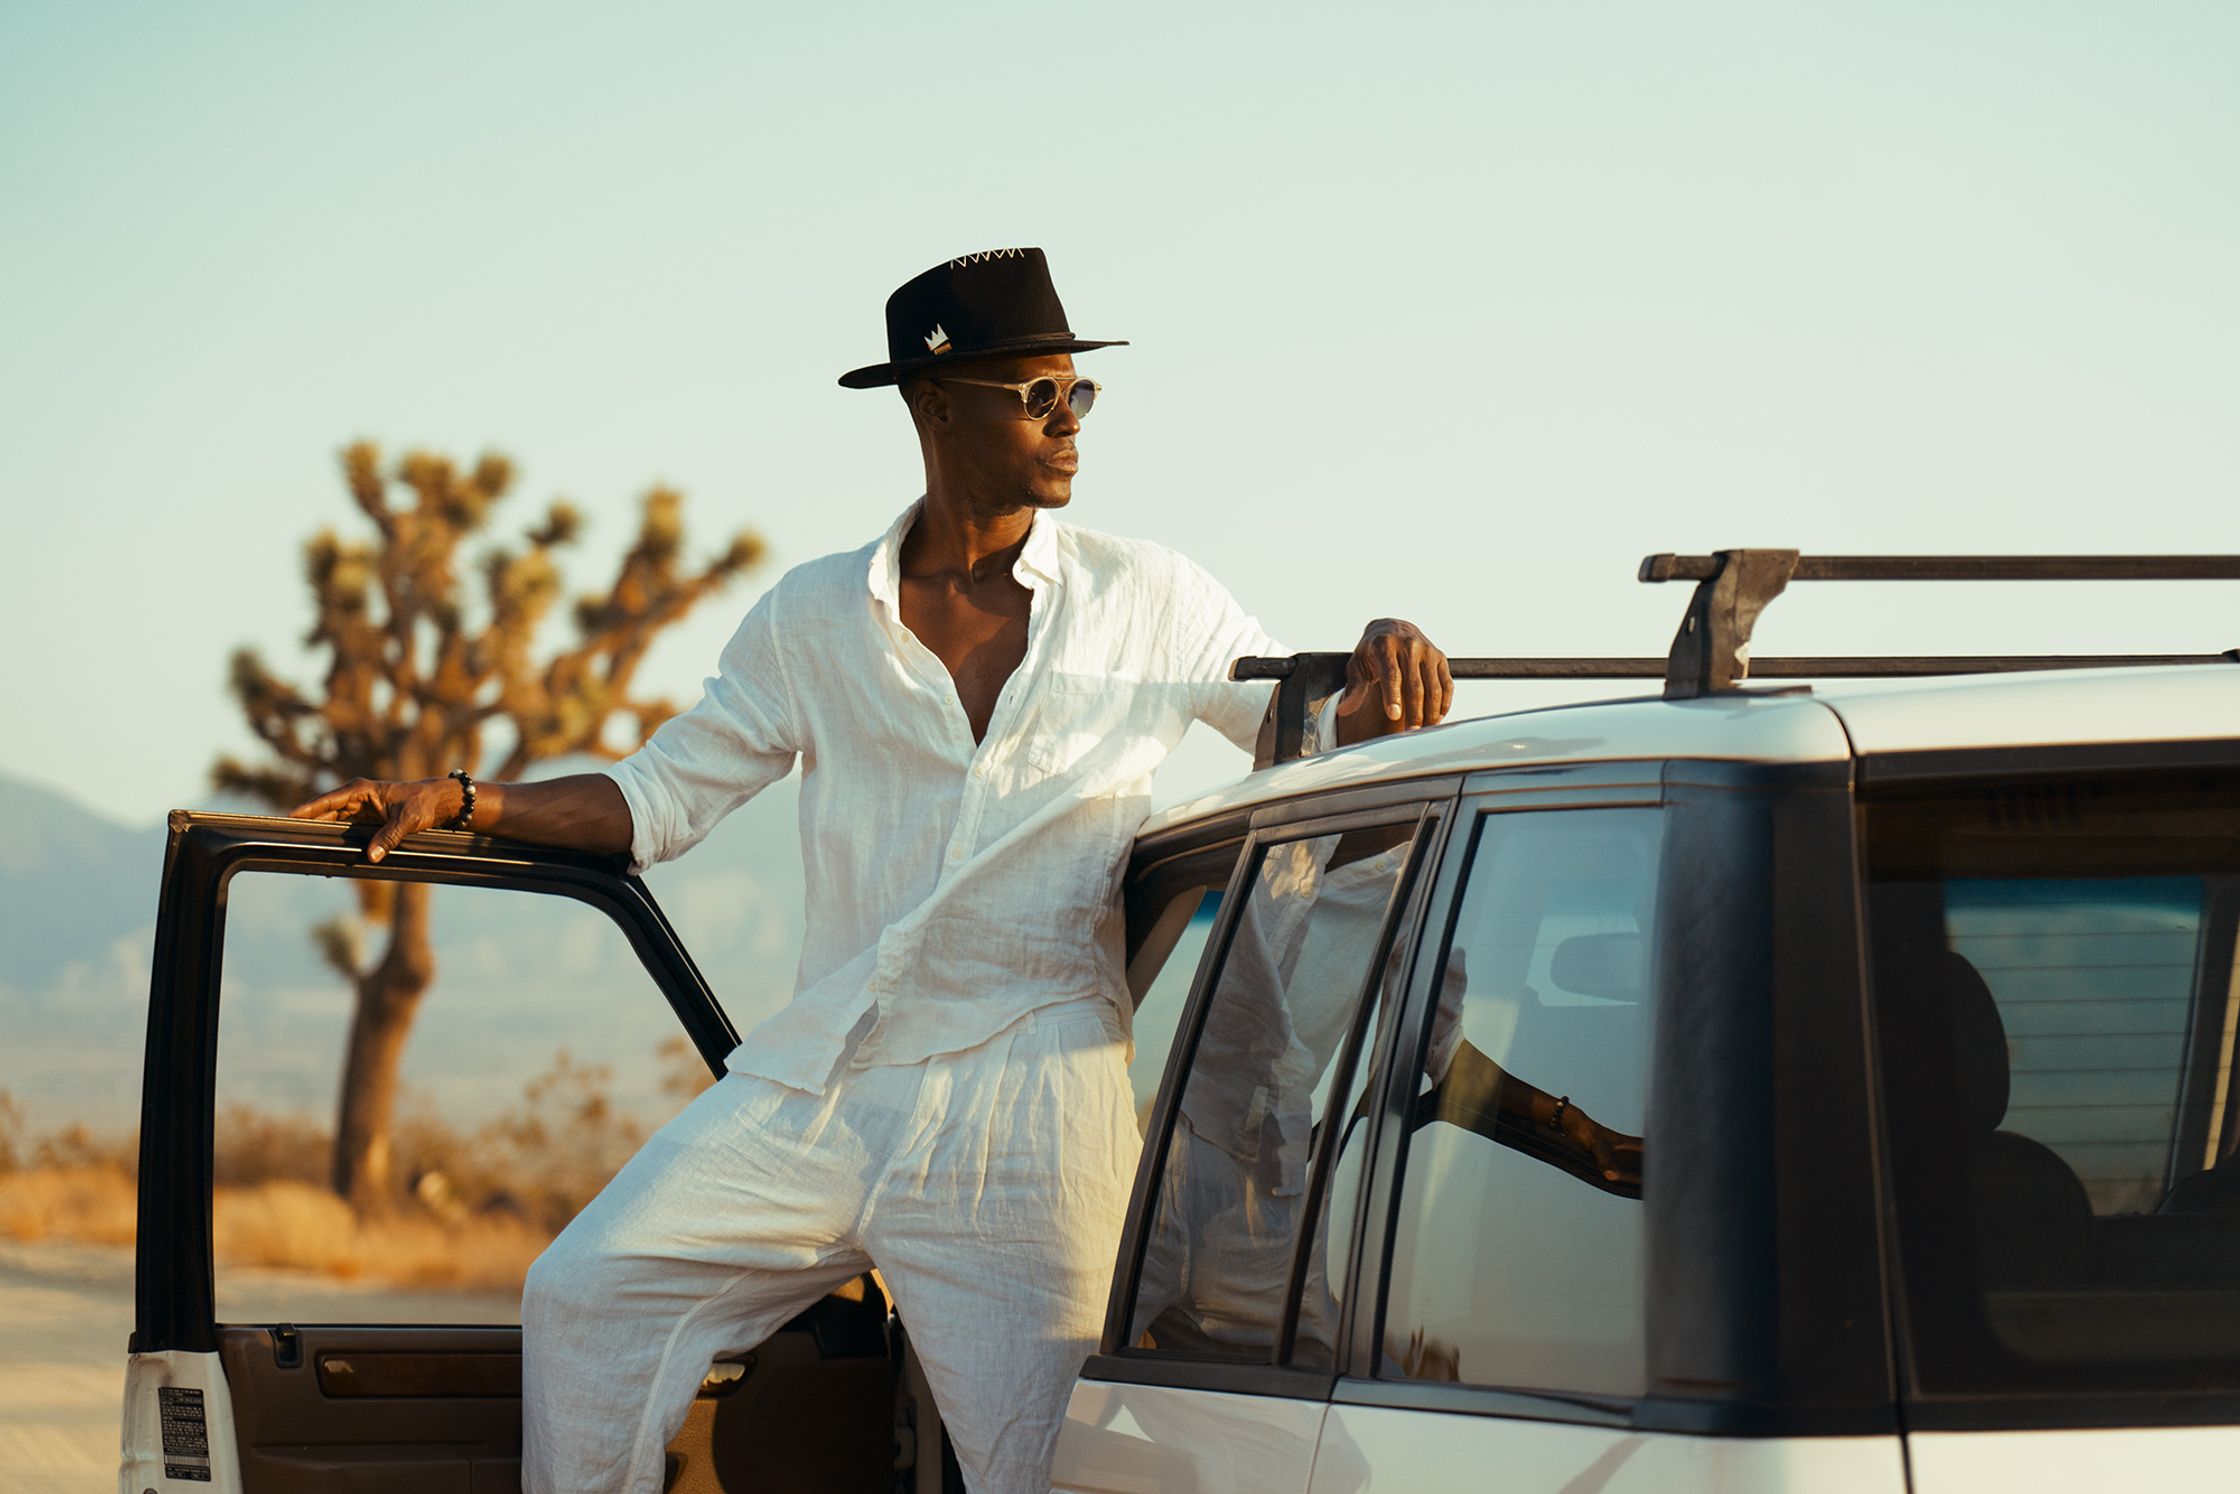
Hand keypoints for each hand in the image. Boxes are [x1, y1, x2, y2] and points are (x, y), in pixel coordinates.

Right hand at [289, 776, 463, 862]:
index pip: (328, 801)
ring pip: (332, 824)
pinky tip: (327, 855)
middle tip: (292, 841)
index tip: (289, 818)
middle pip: (325, 814)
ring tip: (305, 851)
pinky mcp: (364, 822)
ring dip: (322, 836)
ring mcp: (358, 810)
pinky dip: (336, 841)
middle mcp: (355, 798)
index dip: (307, 810)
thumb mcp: (407, 820)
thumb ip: (388, 837)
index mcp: (361, 790)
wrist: (437, 802)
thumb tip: (371, 856)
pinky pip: (344, 832)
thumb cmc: (422, 804)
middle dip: (310, 827)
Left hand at [1334, 618, 1452, 746]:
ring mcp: (1427, 651)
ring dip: (1431, 712)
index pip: (1391, 674)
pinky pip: (1446, 684)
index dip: (1392, 696)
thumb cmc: (1372, 652)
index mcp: (1385, 645)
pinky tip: (1436, 718)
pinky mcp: (1440, 657)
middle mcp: (1409, 645)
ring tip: (1423, 730)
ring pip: (1434, 687)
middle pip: (1415, 685)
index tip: (1394, 716)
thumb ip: (1354, 688)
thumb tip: (1344, 710)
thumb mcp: (1358, 665)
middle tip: (1410, 733)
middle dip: (1414, 712)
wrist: (1393, 628)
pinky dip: (1444, 704)